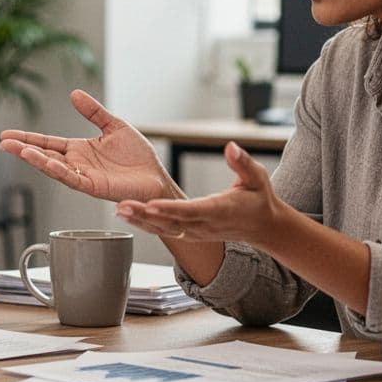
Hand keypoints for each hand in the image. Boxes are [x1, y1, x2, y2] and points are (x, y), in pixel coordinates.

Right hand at [0, 89, 181, 202]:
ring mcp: (84, 176)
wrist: (156, 178)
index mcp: (79, 150)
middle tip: (3, 142)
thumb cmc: (138, 157)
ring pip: (53, 167)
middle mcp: (77, 164)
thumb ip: (94, 112)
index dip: (28, 138)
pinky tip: (44, 162)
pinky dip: (57, 170)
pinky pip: (72, 178)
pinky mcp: (94, 186)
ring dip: (36, 159)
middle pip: (44, 155)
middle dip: (23, 148)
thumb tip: (74, 94)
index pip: (48, 142)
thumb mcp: (114, 126)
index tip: (7, 134)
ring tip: (18, 150)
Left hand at [116, 142, 278, 245]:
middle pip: (171, 222)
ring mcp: (196, 232)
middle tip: (122, 206)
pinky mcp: (190, 234)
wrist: (262, 227)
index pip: (192, 210)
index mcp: (220, 211)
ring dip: (140, 221)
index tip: (152, 203)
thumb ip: (242, 163)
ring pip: (164, 229)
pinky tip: (129, 216)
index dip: (171, 208)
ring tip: (119, 211)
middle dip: (145, 215)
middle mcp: (205, 225)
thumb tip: (231, 147)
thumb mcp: (257, 178)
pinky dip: (146, 224)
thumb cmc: (258, 199)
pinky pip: (165, 230)